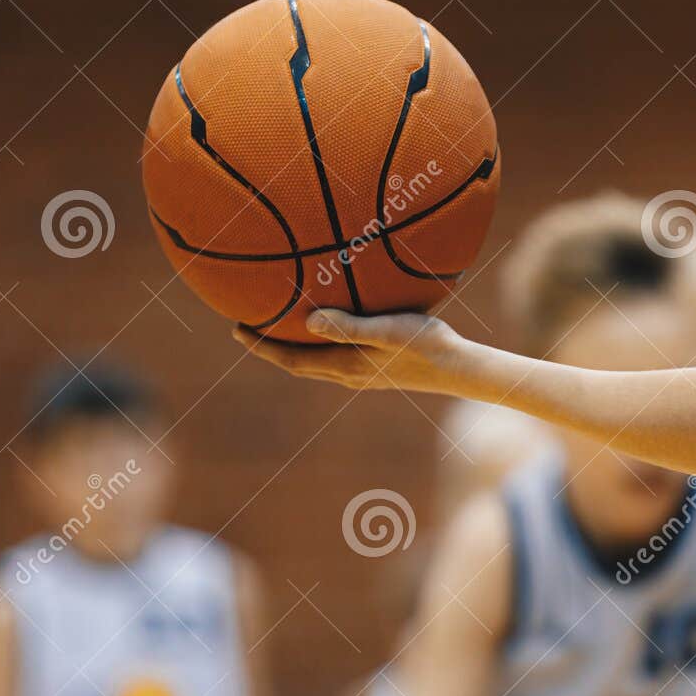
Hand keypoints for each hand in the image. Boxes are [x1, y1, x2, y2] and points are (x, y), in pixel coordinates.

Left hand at [232, 310, 473, 396]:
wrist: (458, 368)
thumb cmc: (426, 344)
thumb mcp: (386, 330)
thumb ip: (348, 326)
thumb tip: (307, 321)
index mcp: (344, 366)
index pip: (291, 359)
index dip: (261, 347)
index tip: (236, 329)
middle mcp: (348, 374)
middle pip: (298, 364)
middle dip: (270, 347)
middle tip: (247, 326)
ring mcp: (362, 374)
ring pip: (316, 362)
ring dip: (294, 347)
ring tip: (281, 326)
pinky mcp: (377, 369)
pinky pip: (335, 356)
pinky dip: (319, 344)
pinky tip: (330, 325)